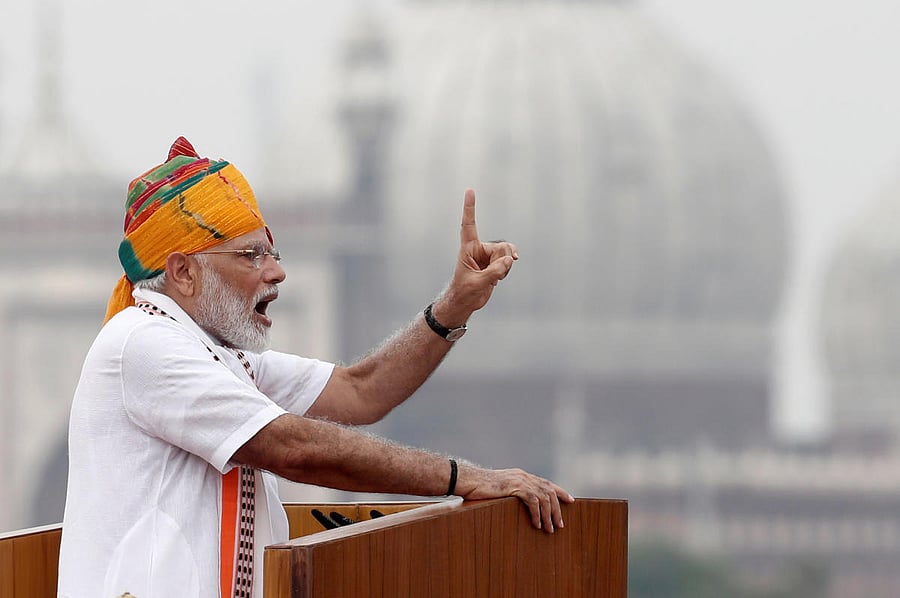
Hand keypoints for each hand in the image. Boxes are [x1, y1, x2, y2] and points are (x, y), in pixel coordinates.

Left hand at [438, 189, 517, 322]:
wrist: (465, 302)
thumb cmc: (464, 291)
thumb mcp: (478, 282)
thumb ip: (495, 271)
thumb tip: (511, 259)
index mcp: (468, 248)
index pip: (469, 224)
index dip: (470, 207)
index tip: (470, 190)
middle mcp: (479, 248)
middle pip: (500, 247)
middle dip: (503, 261)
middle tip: (495, 275)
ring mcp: (488, 256)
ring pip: (506, 254)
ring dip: (505, 267)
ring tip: (495, 278)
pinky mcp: (495, 263)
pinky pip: (508, 261)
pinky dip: (507, 270)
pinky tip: (499, 278)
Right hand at [457, 464, 574, 532]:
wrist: (468, 480)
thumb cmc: (479, 487)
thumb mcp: (499, 489)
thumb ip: (510, 493)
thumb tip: (517, 503)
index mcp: (521, 475)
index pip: (546, 483)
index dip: (559, 491)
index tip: (570, 500)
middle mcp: (523, 476)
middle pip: (549, 491)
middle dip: (557, 509)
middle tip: (560, 524)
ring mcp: (519, 480)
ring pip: (543, 497)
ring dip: (548, 515)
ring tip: (550, 529)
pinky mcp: (514, 486)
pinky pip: (532, 501)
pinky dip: (537, 514)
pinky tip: (536, 524)